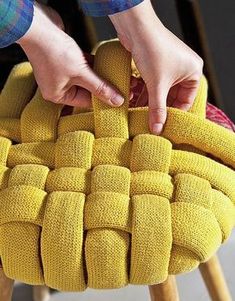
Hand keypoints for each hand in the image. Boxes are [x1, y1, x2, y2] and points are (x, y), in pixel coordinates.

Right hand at [17, 2, 123, 107]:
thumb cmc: (52, 50)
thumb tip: (116, 101)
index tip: (120, 99)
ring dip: (102, 76)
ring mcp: (61, 71)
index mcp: (58, 95)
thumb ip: (99, 87)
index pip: (86, 102)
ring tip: (120, 76)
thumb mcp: (80, 73)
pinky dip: (94, 65)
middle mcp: (58, 85)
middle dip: (105, 87)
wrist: (36, 25)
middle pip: (88, 90)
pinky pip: (83, 66)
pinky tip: (108, 64)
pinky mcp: (65, 59)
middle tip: (124, 87)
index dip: (104, 100)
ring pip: (87, 78)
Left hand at [109, 0, 203, 134]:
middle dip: (160, 108)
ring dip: (150, 101)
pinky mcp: (156, 63)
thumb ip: (157, 109)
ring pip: (161, 90)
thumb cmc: (153, 51)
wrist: (136, 27)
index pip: (186, 100)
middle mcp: (183, 68)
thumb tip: (157, 130)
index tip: (163, 125)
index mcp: (193, 71)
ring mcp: (169, 65)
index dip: (174, 113)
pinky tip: (135, 102)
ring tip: (140, 114)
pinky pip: (153, 83)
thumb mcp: (157, 85)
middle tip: (150, 121)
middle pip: (172, 96)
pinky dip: (145, 92)